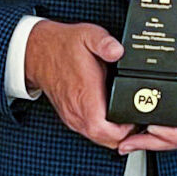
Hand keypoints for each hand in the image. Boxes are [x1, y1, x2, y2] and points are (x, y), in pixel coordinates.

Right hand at [25, 20, 131, 148]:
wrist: (39, 53)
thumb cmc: (64, 46)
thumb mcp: (88, 35)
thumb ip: (105, 43)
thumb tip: (119, 51)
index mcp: (84, 95)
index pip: (105, 130)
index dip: (125, 130)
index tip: (136, 117)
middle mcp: (77, 111)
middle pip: (105, 140)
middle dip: (126, 135)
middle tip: (137, 118)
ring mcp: (72, 116)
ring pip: (98, 138)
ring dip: (115, 134)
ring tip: (128, 118)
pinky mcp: (70, 116)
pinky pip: (91, 132)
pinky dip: (105, 130)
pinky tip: (113, 117)